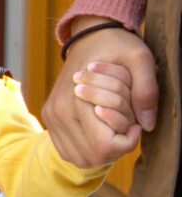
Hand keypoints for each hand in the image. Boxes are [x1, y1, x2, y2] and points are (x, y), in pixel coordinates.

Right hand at [42, 15, 156, 166]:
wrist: (89, 37)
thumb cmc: (116, 47)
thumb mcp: (141, 59)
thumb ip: (147, 91)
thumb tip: (146, 125)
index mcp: (75, 100)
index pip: (105, 146)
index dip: (128, 141)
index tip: (136, 123)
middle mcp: (58, 112)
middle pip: (92, 157)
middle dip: (117, 148)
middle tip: (126, 126)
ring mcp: (51, 117)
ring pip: (80, 158)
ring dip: (102, 152)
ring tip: (113, 129)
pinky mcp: (50, 119)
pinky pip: (69, 152)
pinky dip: (87, 150)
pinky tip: (100, 133)